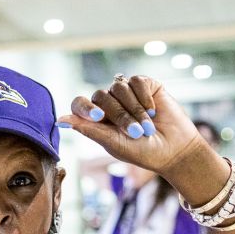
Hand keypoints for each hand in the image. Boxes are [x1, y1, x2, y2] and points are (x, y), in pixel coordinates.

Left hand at [57, 75, 202, 175]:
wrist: (174, 149)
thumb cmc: (142, 152)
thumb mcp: (114, 143)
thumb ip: (89, 130)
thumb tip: (60, 120)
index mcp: (97, 118)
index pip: (80, 104)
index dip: (84, 108)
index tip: (98, 117)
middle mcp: (110, 103)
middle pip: (101, 96)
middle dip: (119, 116)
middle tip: (135, 133)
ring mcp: (127, 93)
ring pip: (119, 87)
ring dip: (134, 109)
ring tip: (147, 127)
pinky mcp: (146, 85)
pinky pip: (137, 81)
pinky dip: (144, 97)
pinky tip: (153, 110)